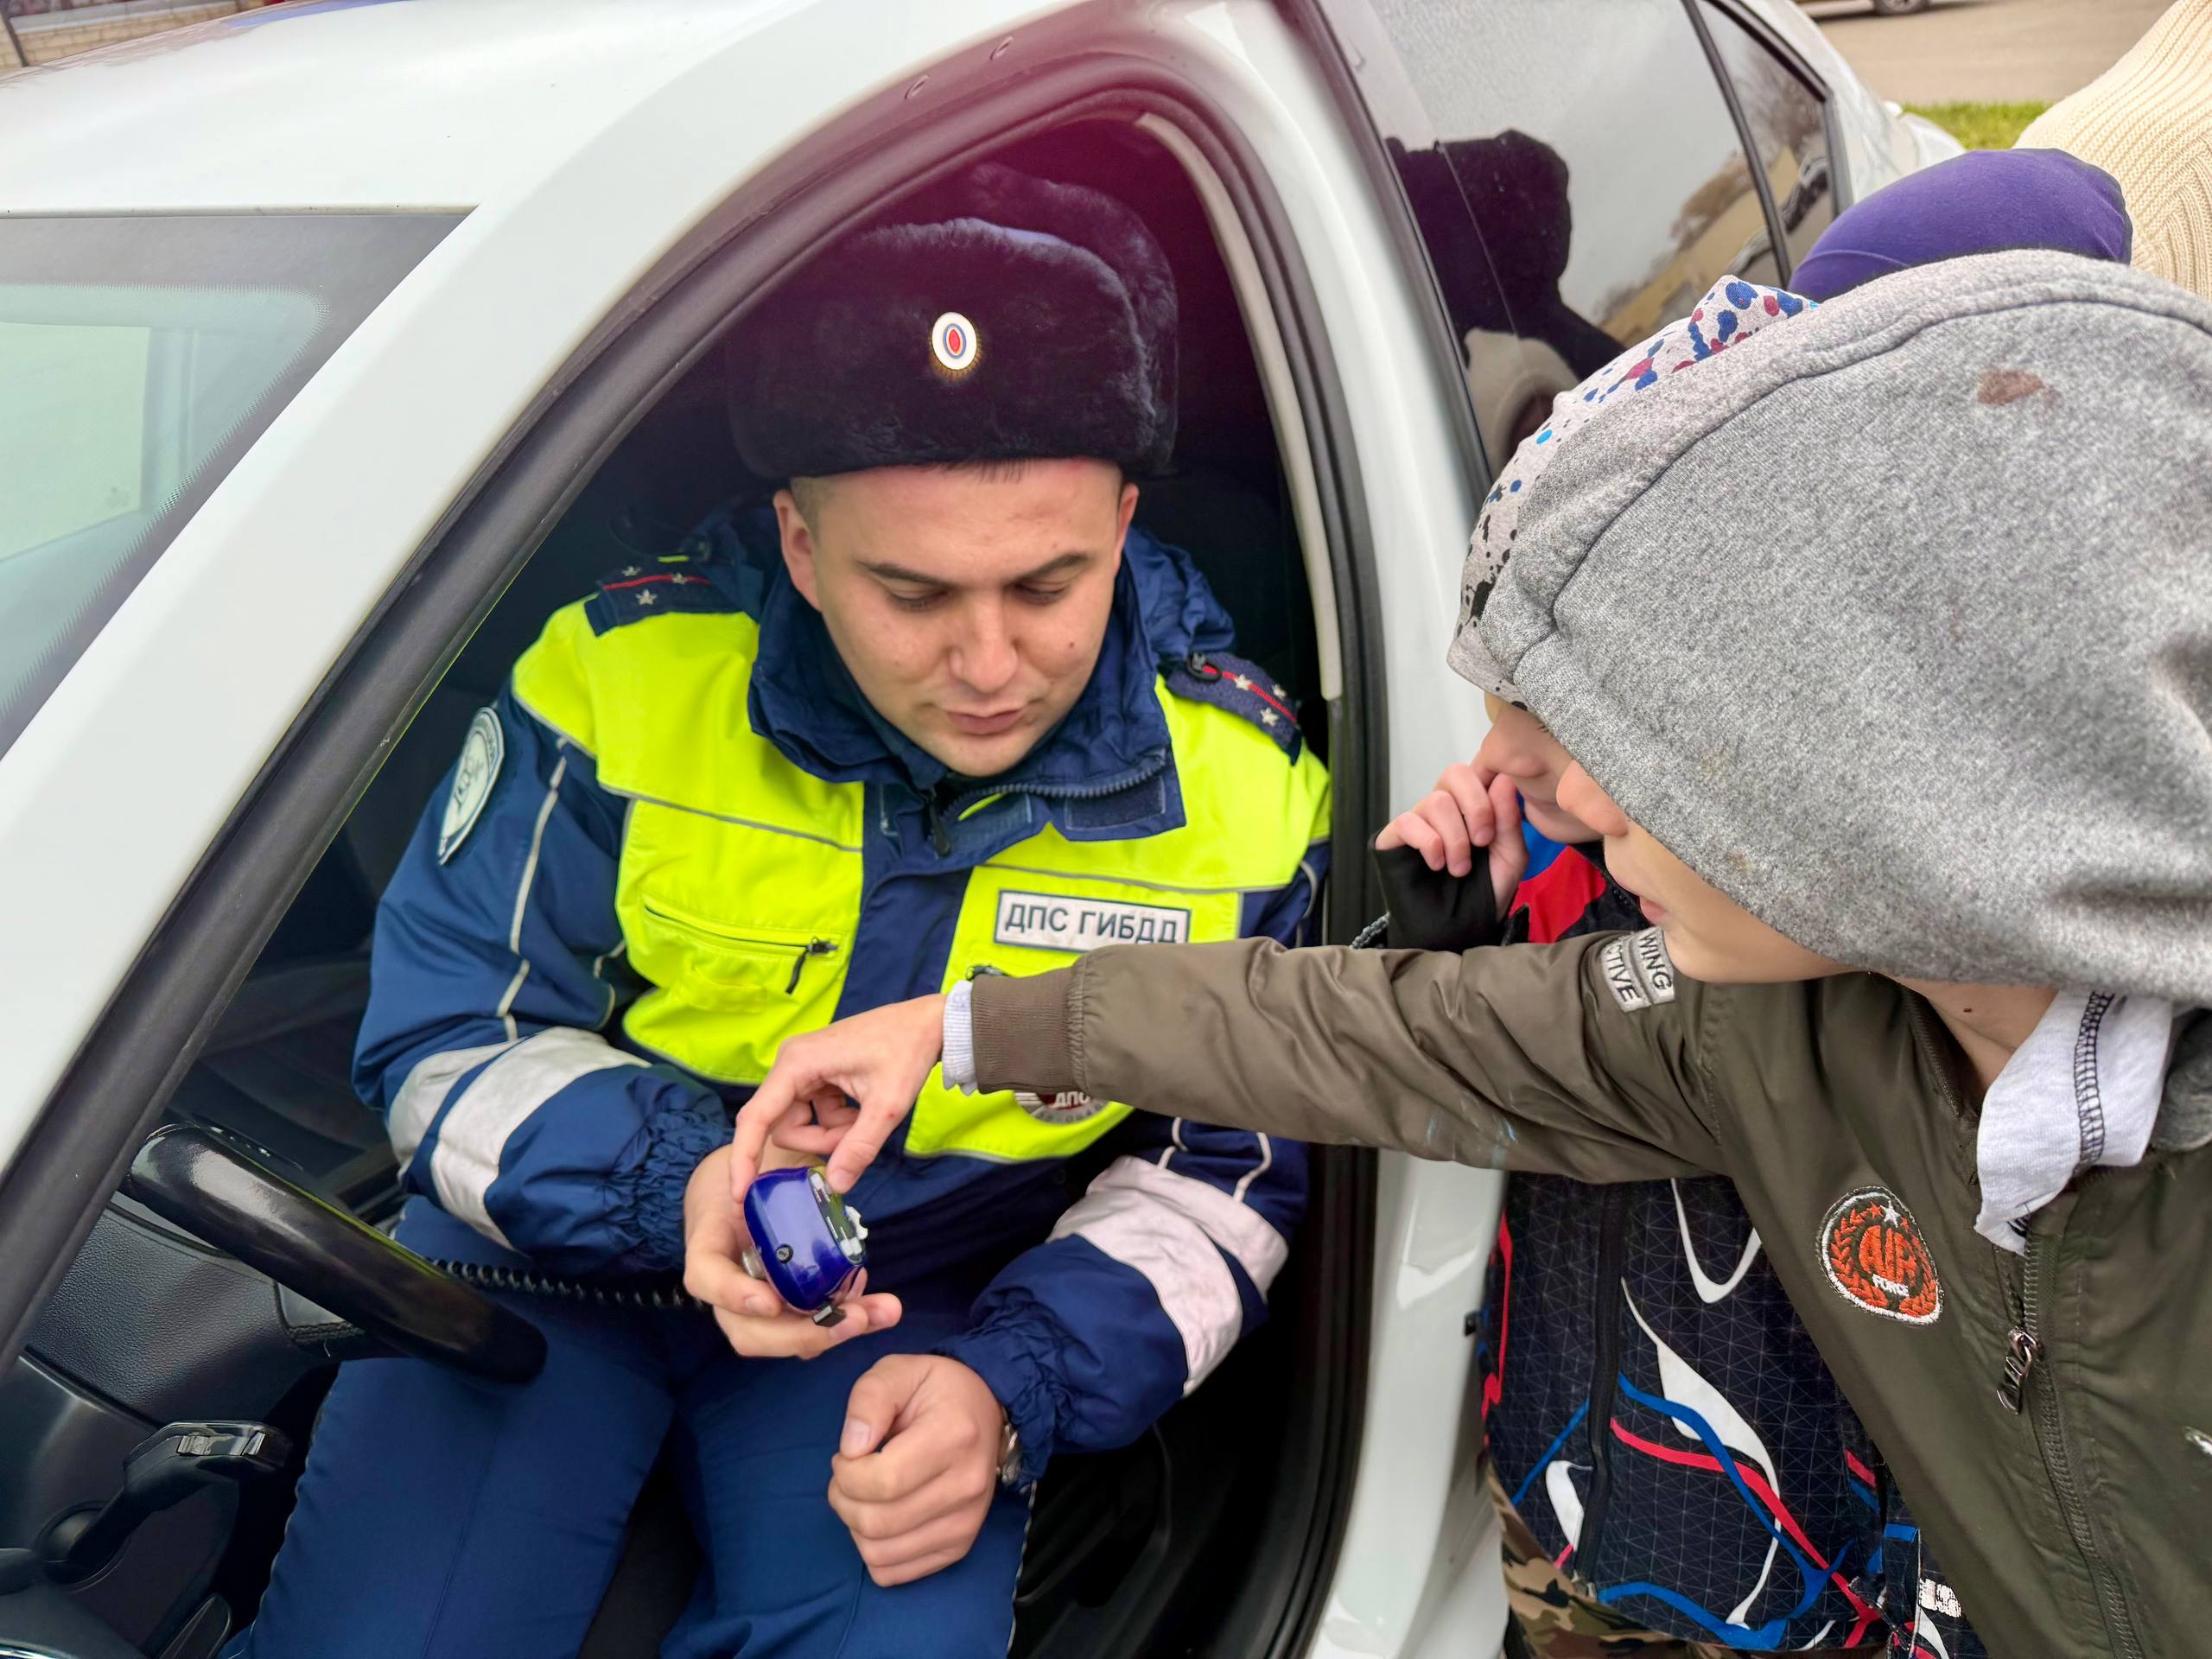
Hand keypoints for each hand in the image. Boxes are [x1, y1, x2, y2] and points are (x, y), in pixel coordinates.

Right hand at [682, 1146, 900, 1357]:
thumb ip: (784, 1171)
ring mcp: (752, 1305)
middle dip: (805, 1334)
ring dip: (835, 1333)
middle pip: (748, 1333)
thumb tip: (835, 1182)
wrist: (738, 1187)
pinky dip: (842, 1320)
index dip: (734, 1295)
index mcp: (708, 1245)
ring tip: (883, 1311)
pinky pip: (806, 1326)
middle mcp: (725, 1287)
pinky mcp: (782, 1308)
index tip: (771, 1302)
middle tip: (856, 1318)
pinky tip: (875, 1304)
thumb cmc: (748, 1170)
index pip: (706, 1278)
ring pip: (782, 1339)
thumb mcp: (756, 1159)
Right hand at [729, 993, 947, 1199]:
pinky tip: (863, 1108)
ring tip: (865, 1118)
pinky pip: (813, 1113)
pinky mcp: (815, 1074)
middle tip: (855, 1136)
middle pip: (783, 1126)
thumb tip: (834, 1186)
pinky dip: (837, 1122)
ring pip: (799, 1122)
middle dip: (818, 1141)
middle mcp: (791, 1063)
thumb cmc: (908, 1052)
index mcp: (797, 1063)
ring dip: (830, 1133)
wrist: (928, 1023)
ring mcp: (802, 1068)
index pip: (756, 1118)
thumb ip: (859, 1147)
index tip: (738, 1193)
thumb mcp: (887, 1106)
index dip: (745, 1157)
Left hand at [829, 1354, 1008, 1586]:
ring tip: (863, 1495)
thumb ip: (869, 1399)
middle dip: (843, 1499)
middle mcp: (967, 1487)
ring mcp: (967, 1523)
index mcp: (953, 1436)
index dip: (846, 1473)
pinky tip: (881, 1517)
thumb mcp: (897, 1371)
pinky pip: (894, 1573)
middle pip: (877, 1522)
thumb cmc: (935, 1389)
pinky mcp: (959, 1547)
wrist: (986, 1410)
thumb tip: (851, 1448)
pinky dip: (873, 1551)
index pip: (883, 1481)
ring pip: (880, 1553)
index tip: (845, 1454)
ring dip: (854, 1527)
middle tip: (848, 1474)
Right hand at [1375, 762, 1526, 911]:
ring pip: (1435, 801)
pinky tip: (1437, 865)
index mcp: (1473, 804)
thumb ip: (1509, 819)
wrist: (1459, 927)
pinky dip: (1429, 843)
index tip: (1495, 832)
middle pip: (1455, 773)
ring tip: (1460, 869)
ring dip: (1454, 838)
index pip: (1479, 770)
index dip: (1489, 794)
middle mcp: (1445, 805)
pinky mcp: (1395, 836)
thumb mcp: (1510, 856)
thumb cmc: (1485, 891)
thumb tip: (1503, 779)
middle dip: (1475, 806)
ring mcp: (1420, 819)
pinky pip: (1408, 822)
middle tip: (1482, 841)